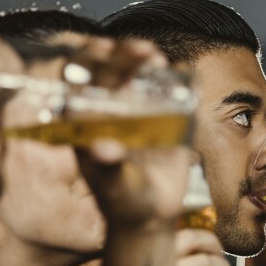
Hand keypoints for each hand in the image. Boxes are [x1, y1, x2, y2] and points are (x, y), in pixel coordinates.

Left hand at [72, 40, 192, 229]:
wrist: (150, 219)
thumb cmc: (123, 204)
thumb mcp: (113, 187)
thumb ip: (108, 168)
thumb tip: (102, 148)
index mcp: (89, 122)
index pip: (82, 80)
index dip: (89, 59)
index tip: (104, 47)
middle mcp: (112, 112)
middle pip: (113, 71)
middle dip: (125, 55)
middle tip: (143, 50)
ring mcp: (139, 114)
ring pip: (140, 77)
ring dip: (146, 62)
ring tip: (156, 59)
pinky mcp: (166, 120)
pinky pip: (172, 92)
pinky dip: (177, 79)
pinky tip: (182, 72)